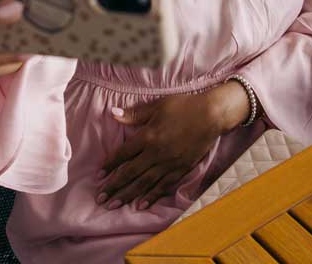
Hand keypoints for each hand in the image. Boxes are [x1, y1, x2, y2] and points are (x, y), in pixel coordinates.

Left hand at [96, 81, 248, 210]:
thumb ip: (135, 114)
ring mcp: (169, 163)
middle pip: (130, 173)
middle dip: (113, 186)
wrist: (212, 114)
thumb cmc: (184, 106)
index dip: (109, 164)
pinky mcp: (181, 169)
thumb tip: (113, 113)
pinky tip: (141, 205)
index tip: (99, 174)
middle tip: (101, 198)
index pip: (123, 154)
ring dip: (127, 195)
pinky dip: (151, 196)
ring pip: (144, 183)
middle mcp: (156, 153)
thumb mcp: (157, 105)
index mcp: (147, 136)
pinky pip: (163, 185)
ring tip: (114, 205)